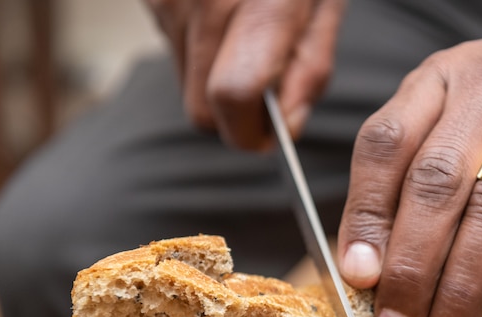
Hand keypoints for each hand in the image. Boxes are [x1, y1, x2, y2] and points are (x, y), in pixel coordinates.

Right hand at [145, 0, 346, 148]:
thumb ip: (310, 64)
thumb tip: (288, 128)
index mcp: (260, 2)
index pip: (231, 99)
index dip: (249, 133)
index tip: (268, 138)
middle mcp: (202, 0)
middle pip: (199, 107)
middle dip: (233, 115)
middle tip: (264, 91)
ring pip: (183, 81)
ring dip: (215, 77)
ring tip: (248, 32)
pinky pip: (171, 45)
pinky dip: (198, 46)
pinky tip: (222, 11)